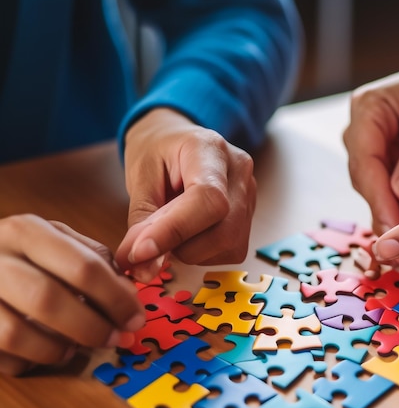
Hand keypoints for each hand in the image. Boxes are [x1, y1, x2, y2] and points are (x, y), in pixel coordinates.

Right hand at [0, 216, 143, 375]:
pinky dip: (29, 362)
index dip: (116, 298)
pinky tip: (43, 352)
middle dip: (92, 327)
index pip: (83, 267)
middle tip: (116, 339)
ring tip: (75, 347)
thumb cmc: (24, 254)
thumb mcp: (59, 241)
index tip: (136, 319)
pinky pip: (1, 356)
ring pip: (18, 334)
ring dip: (57, 348)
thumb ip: (96, 262)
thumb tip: (129, 296)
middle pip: (49, 300)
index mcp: (26, 231)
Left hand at [115, 108, 255, 280]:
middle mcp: (240, 172)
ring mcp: (250, 195)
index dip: (175, 230)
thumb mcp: (139, 177)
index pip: (206, 197)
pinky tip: (188, 234)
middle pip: (223, 229)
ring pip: (228, 244)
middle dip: (181, 246)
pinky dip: (202, 253)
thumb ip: (142, 221)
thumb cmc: (157, 153)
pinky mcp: (250, 218)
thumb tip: (142, 266)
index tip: (141, 252)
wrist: (177, 141)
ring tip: (170, 230)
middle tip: (147, 244)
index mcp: (210, 149)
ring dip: (190, 251)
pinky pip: (230, 250)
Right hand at [343, 40, 398, 235]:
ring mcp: (375, 147)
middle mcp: (363, 129)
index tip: (393, 229)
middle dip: (384, 209)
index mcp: (368, 109)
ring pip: (375, 189)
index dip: (378, 197)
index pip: (365, 160)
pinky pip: (390, 190)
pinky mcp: (390, 162)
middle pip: (365, 179)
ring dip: (392, 212)